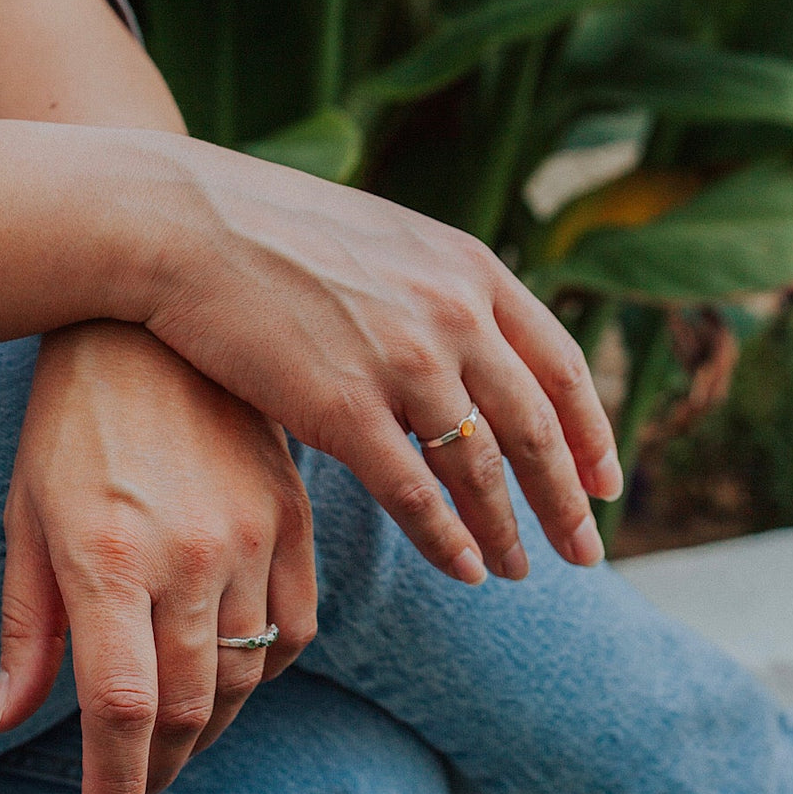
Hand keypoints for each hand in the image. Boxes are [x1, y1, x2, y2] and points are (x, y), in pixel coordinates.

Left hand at [0, 320, 316, 793]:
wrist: (151, 315)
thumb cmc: (70, 416)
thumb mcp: (26, 513)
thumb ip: (25, 627)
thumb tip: (3, 723)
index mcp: (109, 556)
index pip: (125, 710)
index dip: (117, 787)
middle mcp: (190, 552)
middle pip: (191, 707)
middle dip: (161, 768)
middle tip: (138, 790)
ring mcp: (252, 531)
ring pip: (247, 674)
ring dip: (212, 726)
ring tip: (180, 739)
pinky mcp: (293, 510)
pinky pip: (299, 623)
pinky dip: (268, 668)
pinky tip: (235, 670)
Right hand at [117, 133, 622, 587]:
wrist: (185, 222)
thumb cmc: (273, 230)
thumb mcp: (385, 238)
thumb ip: (439, 287)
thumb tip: (473, 339)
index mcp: (469, 267)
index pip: (560, 364)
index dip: (591, 431)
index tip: (606, 482)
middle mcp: (452, 313)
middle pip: (536, 426)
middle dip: (568, 499)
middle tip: (587, 553)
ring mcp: (402, 360)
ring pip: (480, 469)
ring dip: (507, 530)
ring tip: (518, 571)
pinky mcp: (343, 407)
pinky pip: (416, 494)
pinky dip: (447, 540)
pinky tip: (462, 570)